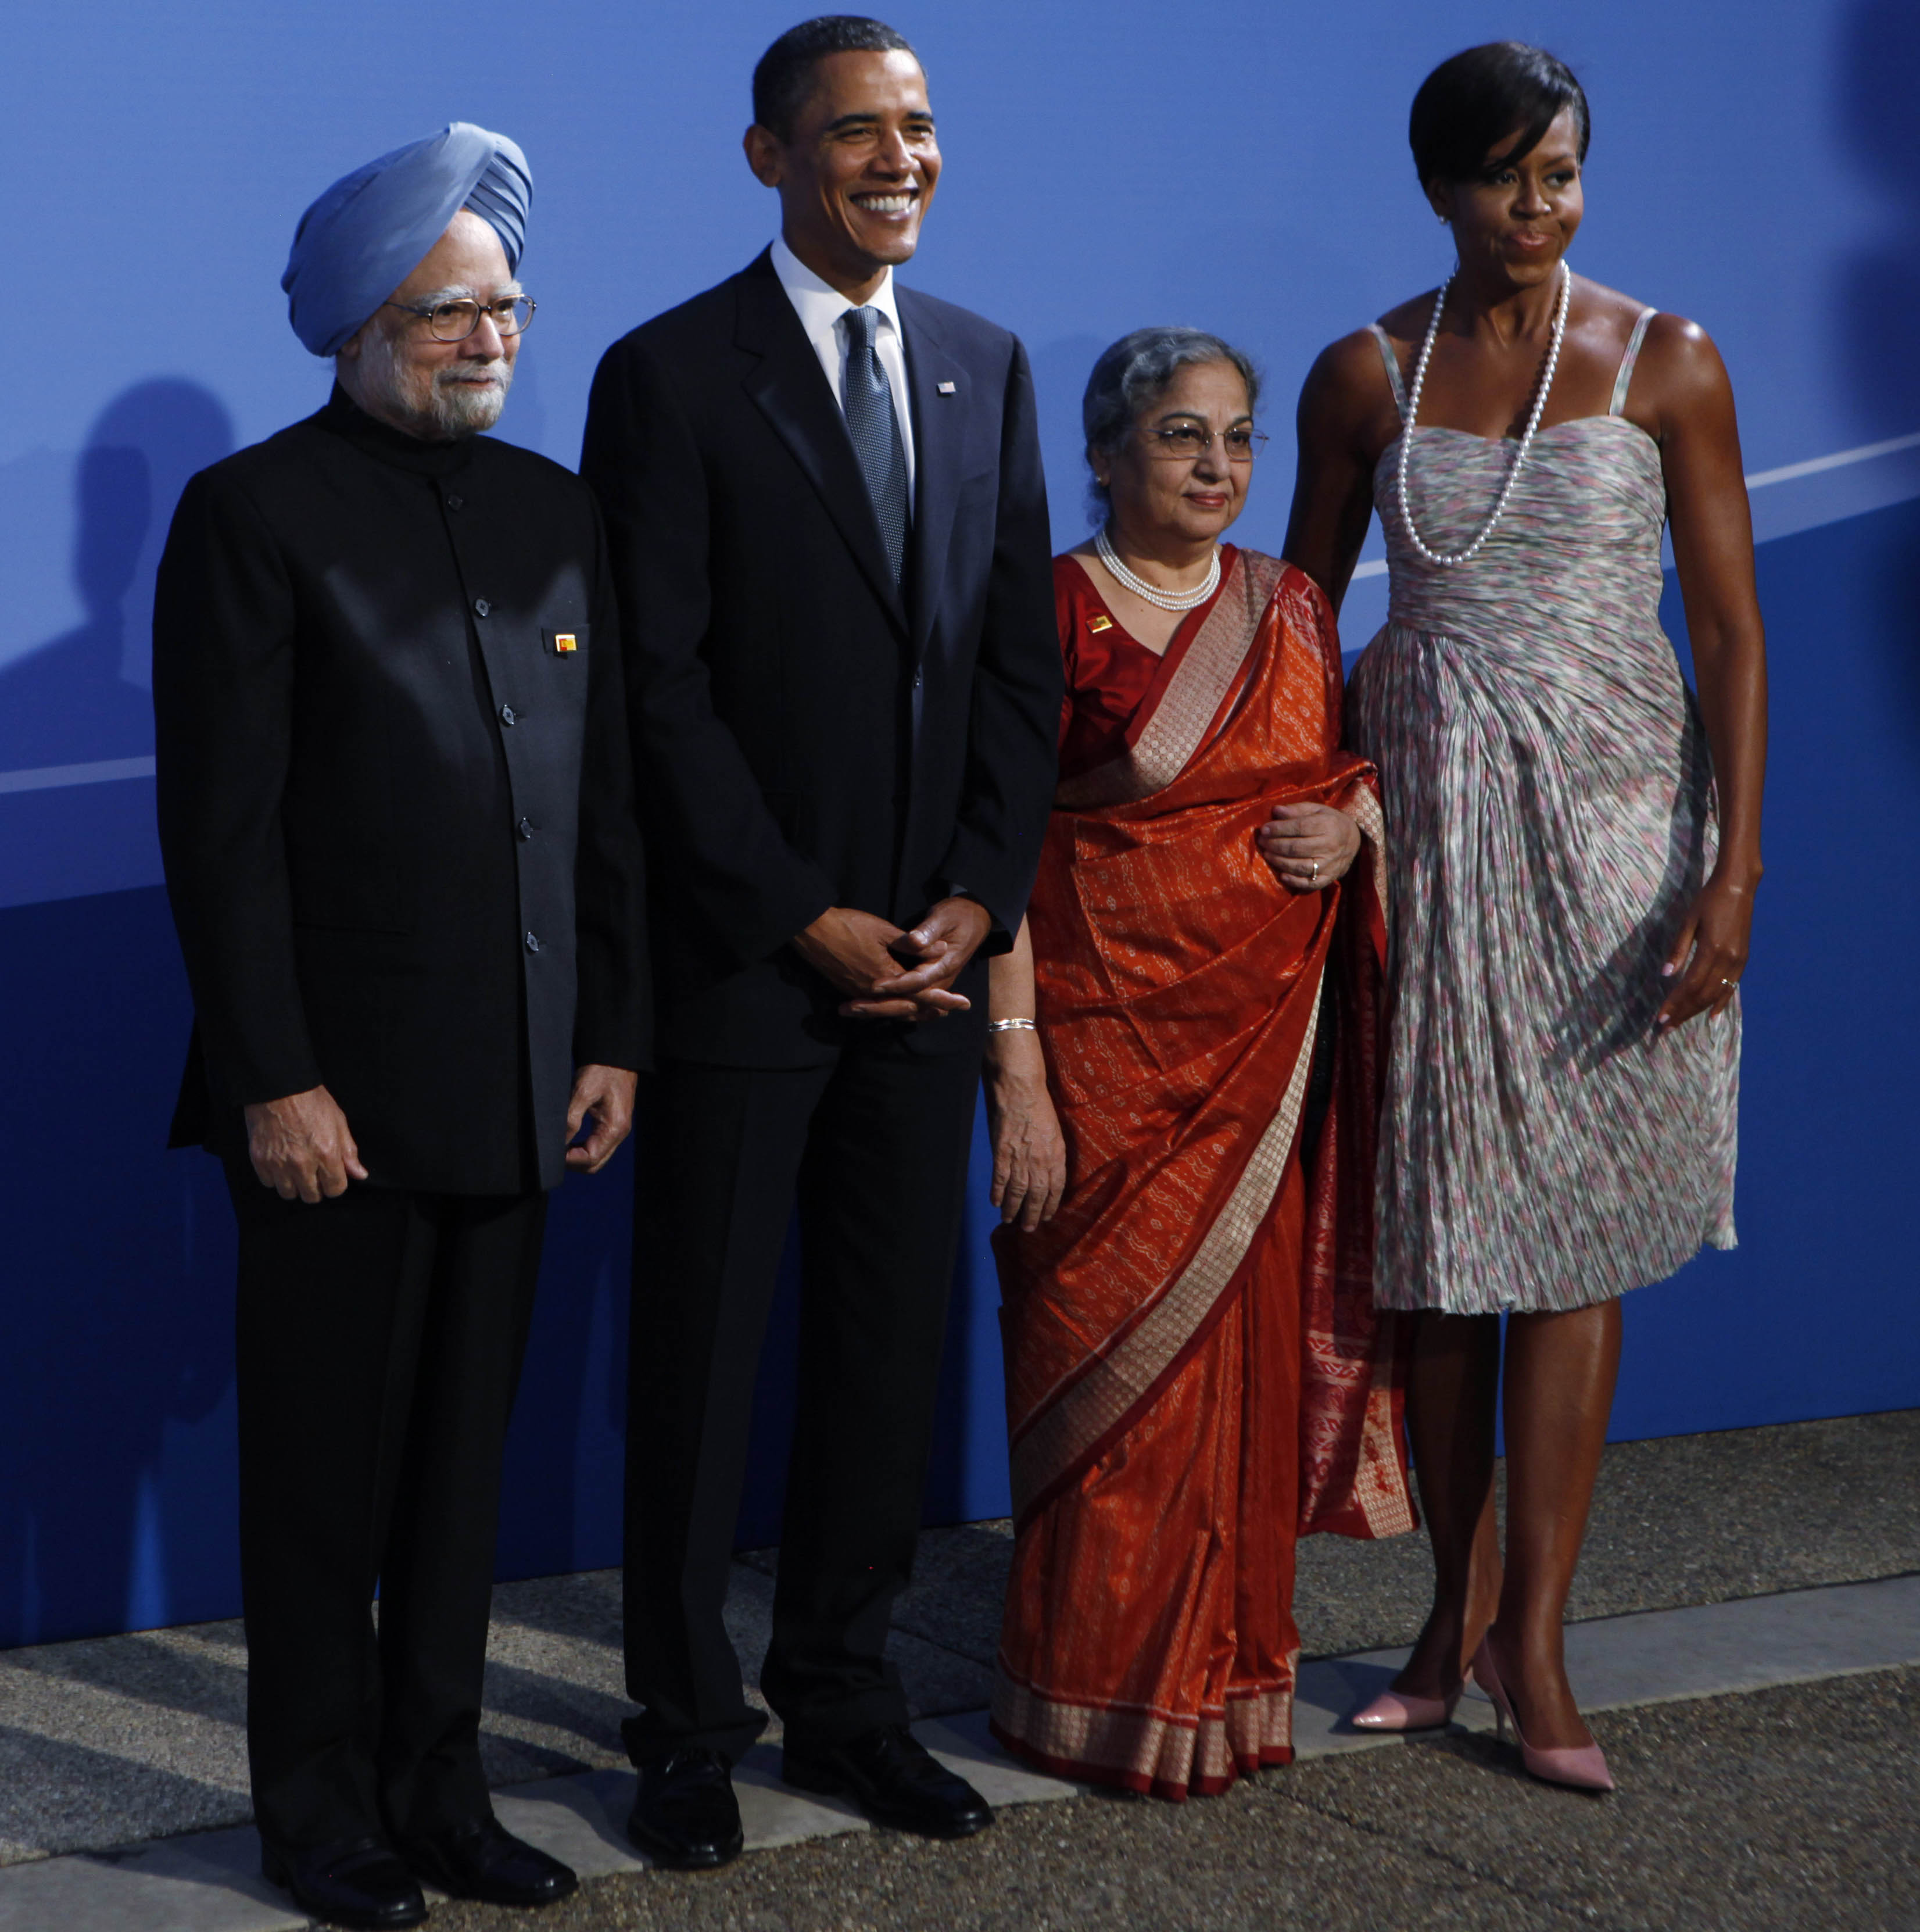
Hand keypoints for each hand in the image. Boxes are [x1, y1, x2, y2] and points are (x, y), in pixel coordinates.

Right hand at [244, 1085, 367, 1202]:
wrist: (278, 1087)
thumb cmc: (311, 1101)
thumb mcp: (339, 1122)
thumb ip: (349, 1152)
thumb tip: (359, 1174)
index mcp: (326, 1154)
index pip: (335, 1189)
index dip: (336, 1185)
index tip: (332, 1177)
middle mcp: (302, 1164)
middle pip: (311, 1196)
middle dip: (316, 1188)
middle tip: (314, 1174)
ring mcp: (278, 1163)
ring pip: (288, 1193)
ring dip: (294, 1185)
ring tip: (296, 1170)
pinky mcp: (259, 1160)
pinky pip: (268, 1183)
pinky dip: (275, 1177)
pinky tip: (280, 1163)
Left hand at [565, 1063, 637, 1172]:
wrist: (617, 1057)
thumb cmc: (602, 1071)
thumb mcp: (583, 1092)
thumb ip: (571, 1119)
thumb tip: (560, 1142)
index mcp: (614, 1128)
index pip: (591, 1158)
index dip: (570, 1160)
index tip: (553, 1152)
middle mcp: (619, 1133)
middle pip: (595, 1164)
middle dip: (574, 1162)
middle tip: (554, 1153)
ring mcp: (617, 1130)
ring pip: (597, 1157)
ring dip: (578, 1156)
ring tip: (561, 1147)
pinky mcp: (613, 1125)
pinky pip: (598, 1146)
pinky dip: (584, 1148)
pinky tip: (571, 1140)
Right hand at [798, 898, 987, 1022]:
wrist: (813, 930)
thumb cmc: (849, 925)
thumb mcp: (883, 930)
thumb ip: (913, 943)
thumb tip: (942, 949)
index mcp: (885, 977)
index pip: (920, 992)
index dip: (943, 997)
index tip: (963, 1002)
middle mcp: (873, 991)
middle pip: (908, 1006)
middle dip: (931, 1008)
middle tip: (952, 1011)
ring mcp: (859, 992)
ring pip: (891, 1008)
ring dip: (912, 1011)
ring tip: (931, 1013)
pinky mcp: (848, 989)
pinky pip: (876, 1005)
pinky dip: (891, 1007)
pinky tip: (899, 1005)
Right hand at [983, 1031, 1066, 1229]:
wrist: (1021, 1090)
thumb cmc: (1041, 1105)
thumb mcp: (1056, 1130)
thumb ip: (1053, 1151)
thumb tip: (1050, 1168)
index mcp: (1056, 1154)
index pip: (1056, 1187)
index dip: (1051, 1203)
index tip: (1048, 1216)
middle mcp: (1040, 1161)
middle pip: (1037, 1195)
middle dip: (1033, 1214)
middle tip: (1029, 1229)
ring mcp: (1020, 1158)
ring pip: (1018, 1192)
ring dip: (1013, 1209)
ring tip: (1010, 1221)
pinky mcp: (1002, 1152)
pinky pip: (1000, 1179)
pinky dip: (998, 1193)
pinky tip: (995, 1202)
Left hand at [1255, 802, 1360, 891]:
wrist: (1353, 840)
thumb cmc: (1329, 822)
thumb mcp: (1317, 810)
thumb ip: (1297, 810)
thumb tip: (1276, 810)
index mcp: (1328, 825)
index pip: (1299, 827)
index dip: (1279, 829)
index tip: (1264, 829)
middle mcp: (1330, 846)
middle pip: (1297, 847)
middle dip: (1275, 845)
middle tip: (1262, 842)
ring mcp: (1330, 864)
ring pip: (1300, 866)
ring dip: (1280, 862)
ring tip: (1267, 855)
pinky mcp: (1329, 878)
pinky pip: (1310, 883)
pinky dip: (1295, 881)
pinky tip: (1281, 875)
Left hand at [1656, 868, 1754, 1033]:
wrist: (1739, 885)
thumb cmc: (1708, 900)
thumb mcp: (1688, 921)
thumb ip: (1678, 949)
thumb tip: (1666, 974)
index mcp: (1712, 949)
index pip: (1690, 985)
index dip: (1675, 1003)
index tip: (1660, 1017)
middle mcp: (1728, 958)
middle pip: (1703, 994)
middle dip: (1683, 1012)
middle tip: (1665, 1028)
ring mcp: (1739, 959)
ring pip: (1717, 993)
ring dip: (1697, 1010)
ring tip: (1680, 1022)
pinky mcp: (1743, 958)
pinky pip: (1732, 986)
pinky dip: (1721, 1002)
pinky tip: (1711, 1015)